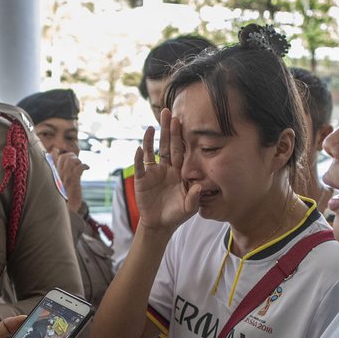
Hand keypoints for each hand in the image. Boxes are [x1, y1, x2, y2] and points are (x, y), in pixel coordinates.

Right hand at [52, 148, 87, 212]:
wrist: (66, 211)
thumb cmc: (63, 200)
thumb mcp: (58, 187)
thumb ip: (59, 177)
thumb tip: (61, 170)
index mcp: (53, 175)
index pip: (53, 158)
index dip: (60, 153)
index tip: (67, 156)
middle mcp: (58, 174)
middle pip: (64, 157)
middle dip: (72, 156)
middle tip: (76, 161)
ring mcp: (66, 177)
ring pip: (71, 160)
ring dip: (78, 161)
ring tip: (81, 166)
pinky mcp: (74, 181)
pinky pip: (79, 168)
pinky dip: (85, 165)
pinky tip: (87, 168)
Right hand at [135, 108, 201, 232]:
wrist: (160, 224)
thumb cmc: (177, 214)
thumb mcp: (190, 208)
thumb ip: (194, 197)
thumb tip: (199, 186)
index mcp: (180, 171)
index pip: (180, 150)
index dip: (180, 137)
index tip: (181, 121)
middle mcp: (166, 168)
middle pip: (166, 145)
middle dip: (167, 130)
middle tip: (168, 113)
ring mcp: (153, 172)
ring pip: (152, 152)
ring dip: (152, 139)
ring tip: (153, 126)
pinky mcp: (142, 179)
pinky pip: (140, 166)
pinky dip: (139, 158)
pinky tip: (139, 149)